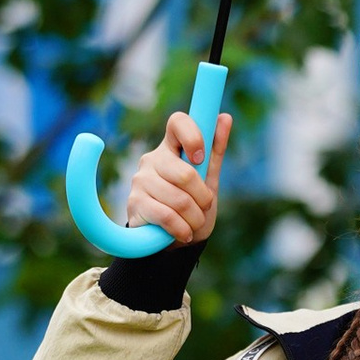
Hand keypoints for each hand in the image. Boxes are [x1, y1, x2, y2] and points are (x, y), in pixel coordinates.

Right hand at [118, 107, 229, 245]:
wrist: (171, 241)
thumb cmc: (191, 206)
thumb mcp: (208, 179)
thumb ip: (215, 151)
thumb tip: (225, 117)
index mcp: (171, 147)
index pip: (178, 122)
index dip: (193, 136)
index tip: (201, 158)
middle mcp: (152, 159)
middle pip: (186, 174)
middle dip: (203, 198)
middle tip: (203, 208)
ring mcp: (140, 180)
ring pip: (179, 199)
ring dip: (194, 218)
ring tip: (193, 223)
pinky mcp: (134, 203)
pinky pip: (167, 216)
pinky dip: (182, 229)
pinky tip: (184, 233)